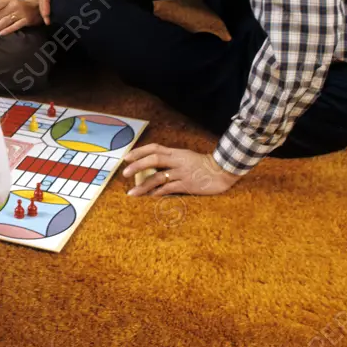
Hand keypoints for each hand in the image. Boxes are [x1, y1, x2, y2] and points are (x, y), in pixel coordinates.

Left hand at [0, 0, 42, 38]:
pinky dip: (9, 29)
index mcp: (6, 0)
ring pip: (4, 21)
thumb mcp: (8, 4)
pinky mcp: (27, 20)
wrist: (38, 7)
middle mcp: (13, 5)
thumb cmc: (19, 7)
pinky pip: (16, 25)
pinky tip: (1, 34)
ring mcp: (20, 13)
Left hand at [121, 144, 240, 196]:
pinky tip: (149, 197)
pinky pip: (169, 189)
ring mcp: (182, 173)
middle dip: (137, 166)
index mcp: (176, 152)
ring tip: (132, 193)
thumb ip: (170, 158)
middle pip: (154, 160)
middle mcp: (177, 161)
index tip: (126, 158)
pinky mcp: (187, 185)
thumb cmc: (202, 164)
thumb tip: (152, 164)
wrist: (222, 171)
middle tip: (125, 174)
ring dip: (143, 186)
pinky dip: (158, 193)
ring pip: (159, 177)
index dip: (139, 151)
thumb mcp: (185, 156)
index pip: (154, 148)